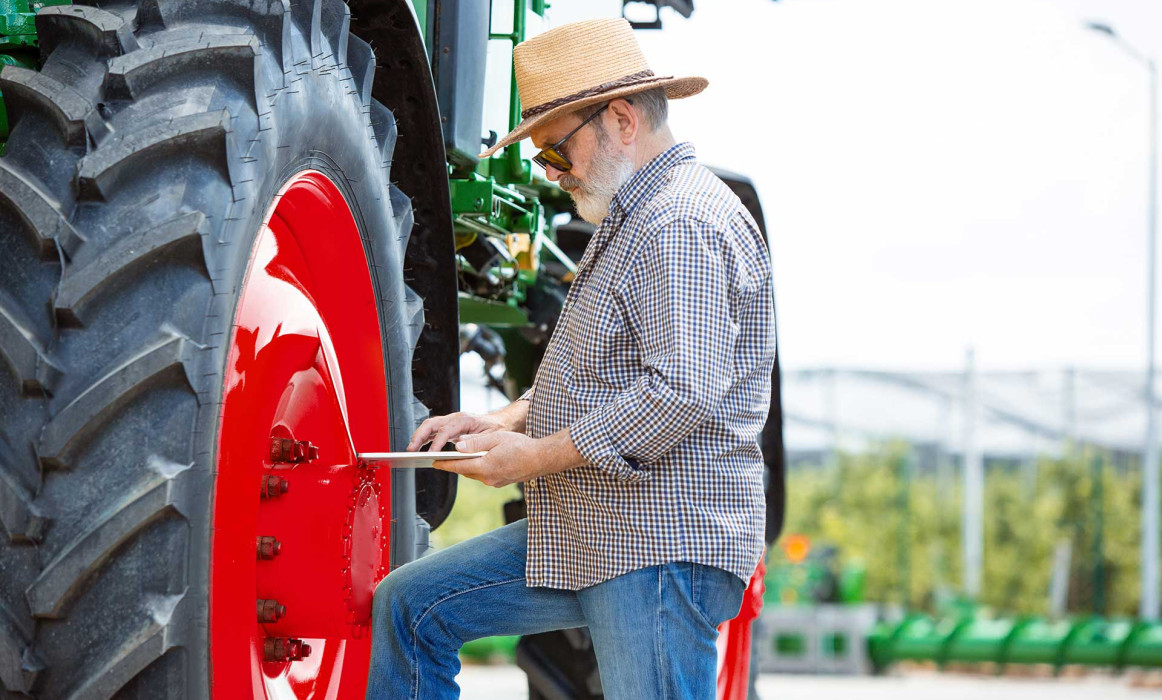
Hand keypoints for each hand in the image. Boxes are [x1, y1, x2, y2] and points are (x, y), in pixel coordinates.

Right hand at [406, 411, 508, 451]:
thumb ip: (475, 442)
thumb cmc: (495, 430)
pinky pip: (433, 431)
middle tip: (410, 450)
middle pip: (432, 424)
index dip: (437, 442)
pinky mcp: (449, 427)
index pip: (446, 430)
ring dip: (418, 437)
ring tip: (410, 451)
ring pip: (429, 426)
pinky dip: (424, 438)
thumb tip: (459, 447)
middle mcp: (455, 418)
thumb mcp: (490, 437)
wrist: (500, 422)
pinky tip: (418, 448)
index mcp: (465, 420)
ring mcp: (451, 422)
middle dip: (419, 436)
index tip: (431, 454)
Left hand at [433, 431, 550, 487]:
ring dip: (467, 467)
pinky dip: (478, 469)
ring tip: (459, 458)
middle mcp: (488, 478)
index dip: (444, 464)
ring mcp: (495, 482)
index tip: (433, 462)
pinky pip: (484, 476)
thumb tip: (458, 446)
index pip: (458, 466)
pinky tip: (478, 461)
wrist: (541, 459)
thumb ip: (476, 443)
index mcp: (485, 466)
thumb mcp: (496, 439)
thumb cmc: (521, 446)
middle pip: (465, 471)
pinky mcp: (500, 482)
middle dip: (454, 465)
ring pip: (474, 474)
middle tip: (442, 459)